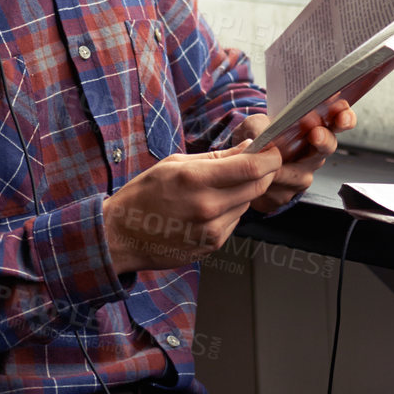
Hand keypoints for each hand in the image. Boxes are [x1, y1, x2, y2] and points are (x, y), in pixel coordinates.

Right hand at [102, 140, 281, 274]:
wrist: (121, 236)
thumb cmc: (143, 195)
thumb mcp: (174, 164)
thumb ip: (216, 157)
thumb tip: (248, 148)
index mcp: (195, 179)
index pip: (251, 168)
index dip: (269, 157)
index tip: (272, 150)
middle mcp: (207, 207)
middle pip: (258, 186)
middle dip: (265, 172)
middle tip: (260, 162)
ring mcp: (211, 230)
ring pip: (247, 203)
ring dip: (243, 192)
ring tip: (219, 187)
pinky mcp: (212, 246)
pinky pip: (234, 221)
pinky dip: (230, 210)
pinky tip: (208, 207)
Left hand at [236, 99, 355, 213]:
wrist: (241, 165)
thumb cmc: (256, 138)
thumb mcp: (253, 124)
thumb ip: (259, 126)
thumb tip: (263, 135)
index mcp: (314, 127)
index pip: (339, 119)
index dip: (344, 116)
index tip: (341, 113)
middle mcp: (314, 152)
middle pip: (328, 146)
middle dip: (323, 140)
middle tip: (315, 134)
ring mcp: (304, 174)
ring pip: (301, 173)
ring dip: (285, 167)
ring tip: (273, 160)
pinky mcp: (287, 194)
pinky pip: (280, 189)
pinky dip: (268, 182)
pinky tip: (259, 177)